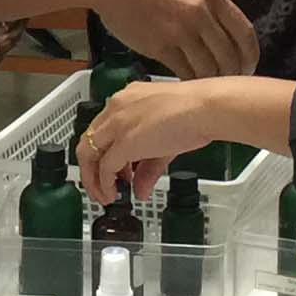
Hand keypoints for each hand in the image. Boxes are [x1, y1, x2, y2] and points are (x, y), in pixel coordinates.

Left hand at [78, 76, 295, 203]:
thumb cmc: (196, 115)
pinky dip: (104, 183)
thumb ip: (148, 167)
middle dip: (91, 169)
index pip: (101, 128)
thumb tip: (141, 190)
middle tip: (101, 187)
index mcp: (126, 99)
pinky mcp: (124, 141)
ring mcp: (117, 124)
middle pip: (88, 141)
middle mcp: (116, 108)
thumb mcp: (166, 141)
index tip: (113, 170)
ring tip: (106, 196)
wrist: (206, 108)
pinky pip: (104, 167)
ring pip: (88, 153)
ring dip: (93, 179)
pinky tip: (113, 194)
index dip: (103, 153)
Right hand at [87, 0, 258, 80]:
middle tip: (227, 83)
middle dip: (232, 73)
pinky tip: (186, 83)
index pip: (244, 32)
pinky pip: (184, 71)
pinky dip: (188, 81)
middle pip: (229, 55)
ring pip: (208, 67)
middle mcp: (200, 12)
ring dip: (210, 80)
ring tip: (206, 85)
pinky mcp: (160, 45)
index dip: (250, 56)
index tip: (247, 67)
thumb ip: (206, 5)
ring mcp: (180, 30)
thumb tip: (223, 31)